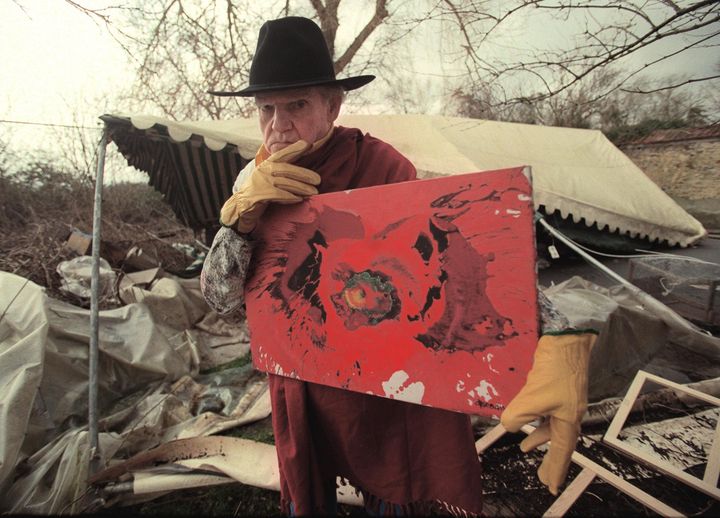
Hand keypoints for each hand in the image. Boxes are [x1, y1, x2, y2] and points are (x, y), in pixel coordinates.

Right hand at [220, 140, 320, 232]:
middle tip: (318, 179)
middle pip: (287, 169)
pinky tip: (299, 198)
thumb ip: (282, 172)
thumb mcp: (269, 177)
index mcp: (267, 163)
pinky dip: (290, 197)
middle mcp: (264, 170)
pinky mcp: (259, 194)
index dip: (295, 148)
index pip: (283, 154)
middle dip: (304, 174)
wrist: (241, 205)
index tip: (308, 144)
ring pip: (285, 183)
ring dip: (301, 187)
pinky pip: (278, 195)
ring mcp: (261, 182)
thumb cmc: (260, 191)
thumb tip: (304, 171)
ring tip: (313, 191)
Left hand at [500, 332, 595, 494]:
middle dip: (551, 460)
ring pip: (552, 427)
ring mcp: (563, 400)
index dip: (556, 469)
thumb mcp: (535, 395)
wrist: (568, 337)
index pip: (562, 451)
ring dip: (540, 439)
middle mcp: (568, 412)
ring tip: (525, 448)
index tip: (551, 486)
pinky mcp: (555, 387)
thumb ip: (519, 414)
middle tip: (544, 477)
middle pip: (560, 443)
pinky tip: (526, 418)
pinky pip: (546, 412)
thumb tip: (508, 426)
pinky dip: (537, 420)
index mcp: (568, 418)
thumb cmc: (558, 366)